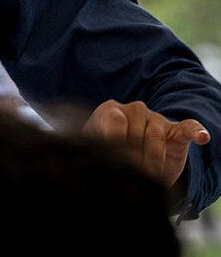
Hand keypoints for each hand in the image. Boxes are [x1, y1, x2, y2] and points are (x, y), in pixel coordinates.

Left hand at [83, 99, 209, 184]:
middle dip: (134, 158)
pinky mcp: (176, 130)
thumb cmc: (108, 152)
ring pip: (156, 137)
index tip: (116, 162)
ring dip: (154, 160)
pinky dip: (195, 132)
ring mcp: (156, 119)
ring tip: (150, 176)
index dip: (116, 145)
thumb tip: (84, 162)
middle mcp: (134, 110)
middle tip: (132, 174)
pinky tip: (202, 137)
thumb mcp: (96, 151)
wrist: (130, 156)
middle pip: (135, 133)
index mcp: (110, 111)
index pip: (115, 123)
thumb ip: (93, 150)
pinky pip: (187, 128)